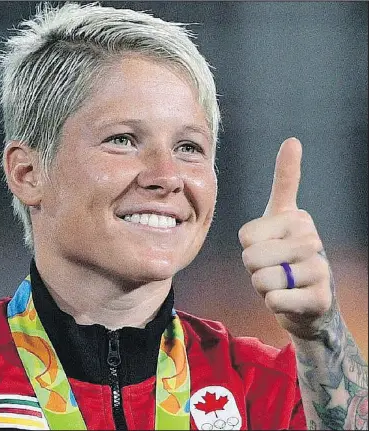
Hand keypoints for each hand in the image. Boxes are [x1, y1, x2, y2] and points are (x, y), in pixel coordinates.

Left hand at [238, 138, 332, 338]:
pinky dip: (274, 304)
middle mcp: (312, 240)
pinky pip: (274, 300)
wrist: (307, 300)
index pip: (246, 236)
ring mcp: (319, 269)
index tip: (268, 247)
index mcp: (298, 219)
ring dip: (264, 287)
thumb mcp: (281, 216)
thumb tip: (293, 139)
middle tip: (274, 269)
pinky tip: (290, 300)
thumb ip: (286, 180)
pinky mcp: (320, 298)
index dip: (249, 247)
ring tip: (282, 283)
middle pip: (251, 258)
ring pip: (262, 280)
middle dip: (255, 269)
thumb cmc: (286, 254)